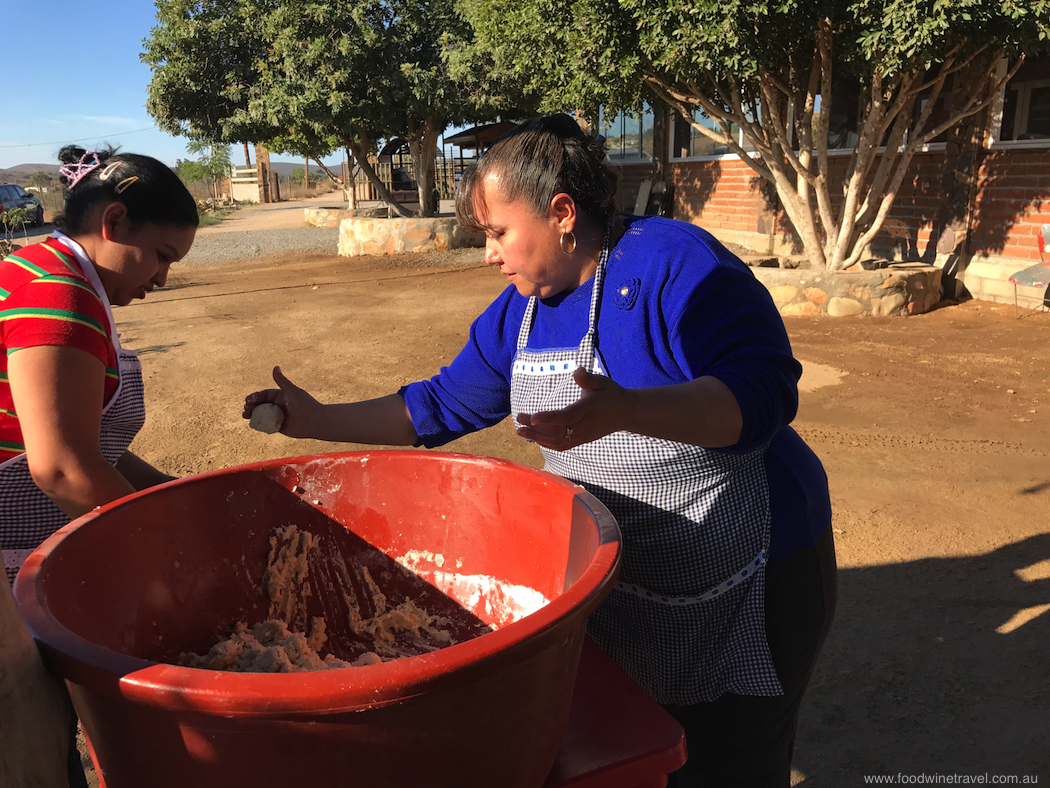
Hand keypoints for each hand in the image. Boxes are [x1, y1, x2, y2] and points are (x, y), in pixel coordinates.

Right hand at [243, 366, 322, 438]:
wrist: (315, 422)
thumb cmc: (306, 405)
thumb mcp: (292, 392)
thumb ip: (282, 381)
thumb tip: (275, 366)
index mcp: (280, 395)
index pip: (264, 395)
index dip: (255, 397)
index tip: (248, 400)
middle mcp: (278, 405)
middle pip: (260, 404)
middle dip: (251, 405)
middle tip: (246, 408)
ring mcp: (277, 416)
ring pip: (261, 414)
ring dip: (252, 414)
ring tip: (245, 415)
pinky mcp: (278, 426)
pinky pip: (266, 425)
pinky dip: (258, 424)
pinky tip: (252, 424)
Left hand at [515, 367, 633, 451]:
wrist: (626, 413)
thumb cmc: (611, 394)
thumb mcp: (602, 382)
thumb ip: (588, 379)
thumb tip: (577, 371)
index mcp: (587, 410)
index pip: (566, 417)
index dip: (549, 418)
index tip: (532, 417)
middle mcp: (583, 426)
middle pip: (557, 431)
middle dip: (536, 428)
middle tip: (519, 421)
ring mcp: (582, 436)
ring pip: (558, 441)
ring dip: (538, 437)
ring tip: (520, 432)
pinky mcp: (581, 440)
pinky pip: (562, 446)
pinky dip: (547, 443)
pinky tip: (534, 438)